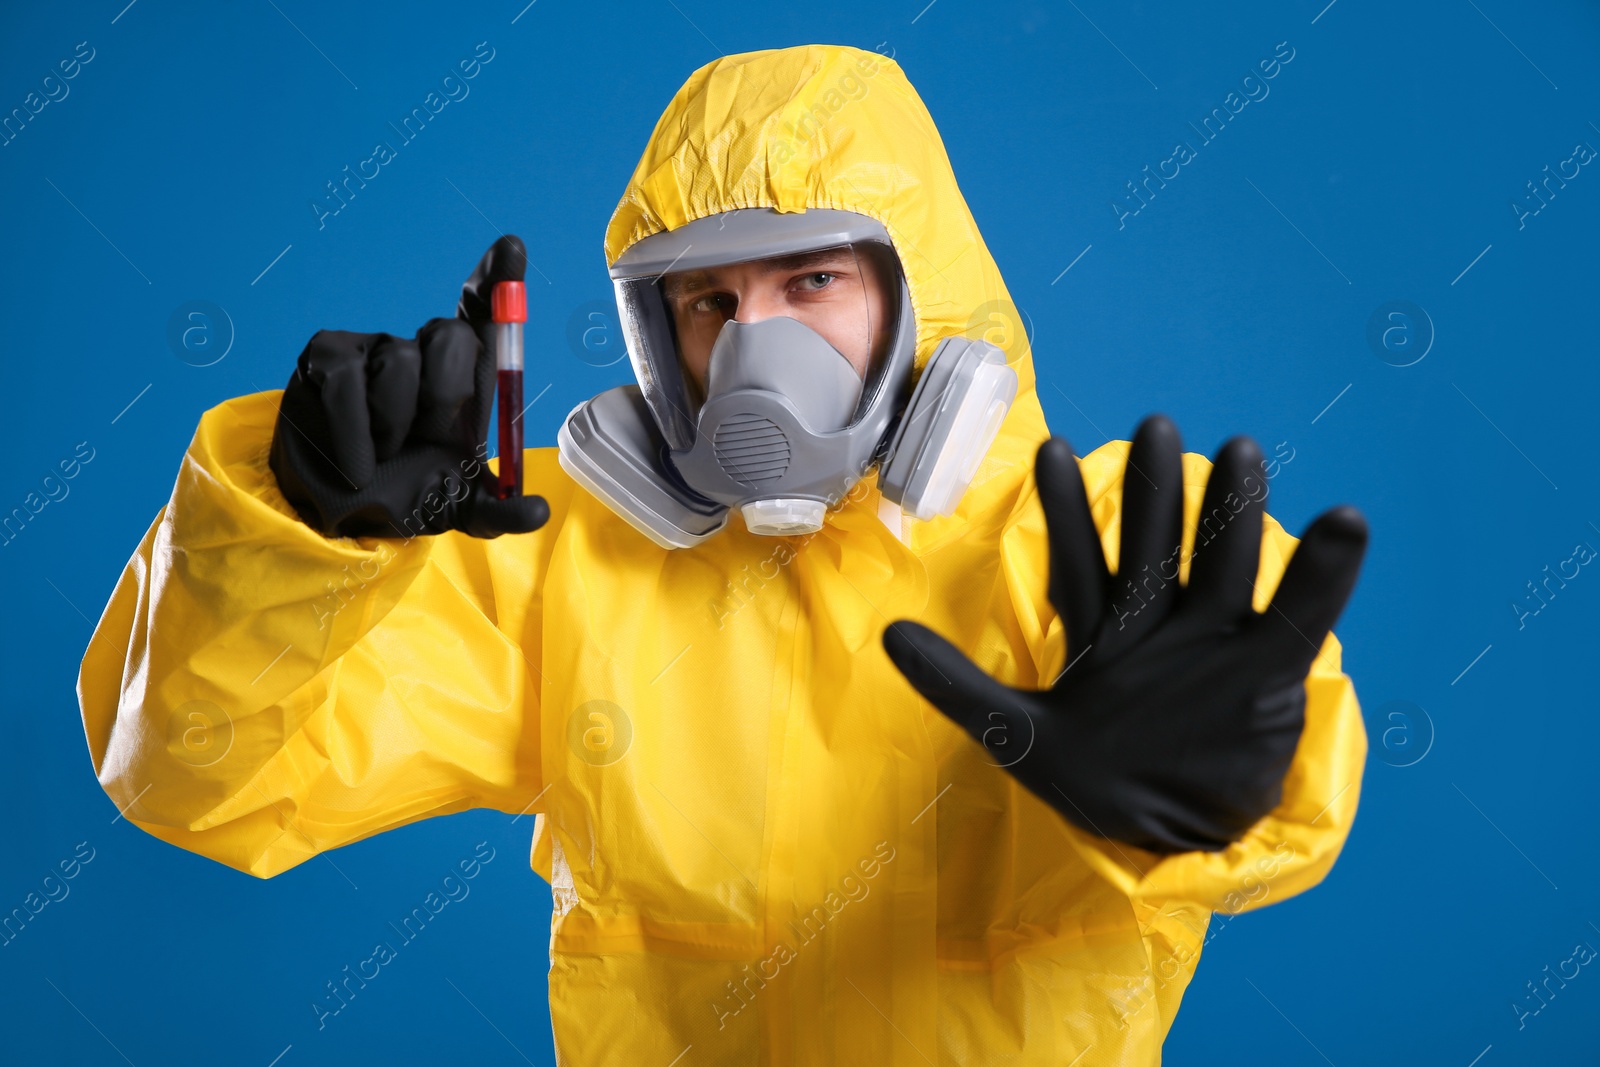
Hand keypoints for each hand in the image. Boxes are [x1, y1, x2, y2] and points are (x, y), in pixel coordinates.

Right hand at [269, 235, 548, 538]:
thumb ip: (500, 509)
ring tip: (383, 455)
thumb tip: (538, 514)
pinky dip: (356, 433)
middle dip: (444, 400)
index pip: (483, 312)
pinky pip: (349, 381)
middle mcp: (421, 350)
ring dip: (394, 425)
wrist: (338, 514)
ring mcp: (373, 348)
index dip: (498, 279)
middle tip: (423, 442)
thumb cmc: (405, 495)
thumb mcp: (459, 508)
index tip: (512, 249)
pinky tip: (357, 463)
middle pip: (450, 337)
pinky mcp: (326, 355)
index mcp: (462, 375)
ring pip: (400, 363)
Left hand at [882, 415, 1367, 853]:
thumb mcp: (1018, 738)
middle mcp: (1160, 623)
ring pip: (1224, 562)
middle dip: (1154, 490)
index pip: (1081, 557)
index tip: (1052, 447)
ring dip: (1232, 510)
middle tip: (1155, 427)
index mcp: (1103, 631)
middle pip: (1156, 543)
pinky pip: (1301, 614)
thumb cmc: (1097, 784)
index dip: (1067, 506)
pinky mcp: (1266, 671)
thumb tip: (889, 635)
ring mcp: (1215, 641)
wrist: (1167, 841)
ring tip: (1238, 451)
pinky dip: (1323, 573)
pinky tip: (1348, 519)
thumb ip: (958, 686)